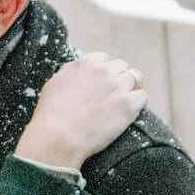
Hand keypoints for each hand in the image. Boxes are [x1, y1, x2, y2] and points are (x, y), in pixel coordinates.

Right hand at [15, 53, 146, 170]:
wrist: (59, 136)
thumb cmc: (51, 115)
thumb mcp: (54, 84)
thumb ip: (69, 73)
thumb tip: (76, 72)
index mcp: (86, 64)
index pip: (104, 58)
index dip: (106, 69)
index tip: (105, 80)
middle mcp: (104, 71)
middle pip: (122, 66)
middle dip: (120, 77)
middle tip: (117, 92)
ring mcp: (118, 87)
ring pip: (136, 78)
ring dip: (133, 87)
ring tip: (128, 100)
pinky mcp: (128, 105)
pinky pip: (142, 97)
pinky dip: (139, 103)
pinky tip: (132, 110)